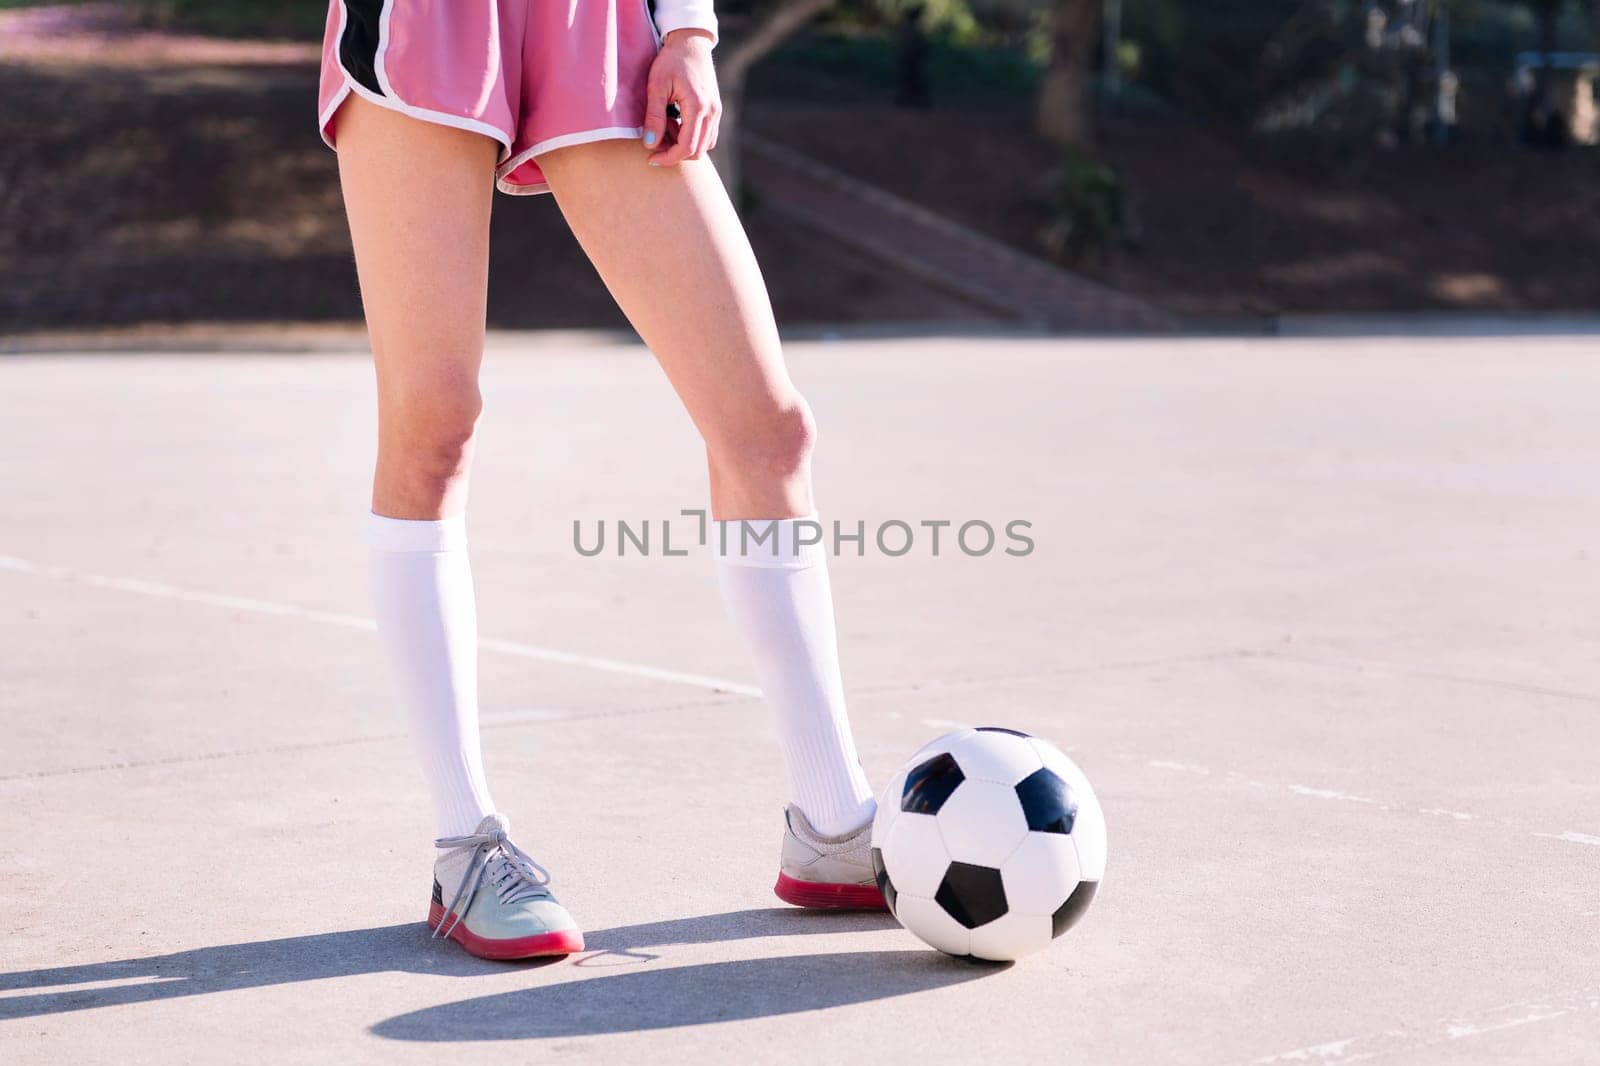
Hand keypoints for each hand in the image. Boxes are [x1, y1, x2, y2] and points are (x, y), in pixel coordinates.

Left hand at [642, 29, 719, 165]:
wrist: (691, 42)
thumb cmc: (672, 60)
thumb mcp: (656, 85)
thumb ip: (653, 116)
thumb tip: (650, 144)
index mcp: (697, 107)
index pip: (687, 147)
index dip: (668, 158)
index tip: (651, 159)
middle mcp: (712, 112)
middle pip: (697, 151)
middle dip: (675, 153)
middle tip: (655, 141)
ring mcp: (716, 112)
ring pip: (704, 146)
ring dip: (683, 145)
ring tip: (666, 127)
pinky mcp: (715, 110)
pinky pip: (707, 136)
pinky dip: (691, 137)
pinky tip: (676, 123)